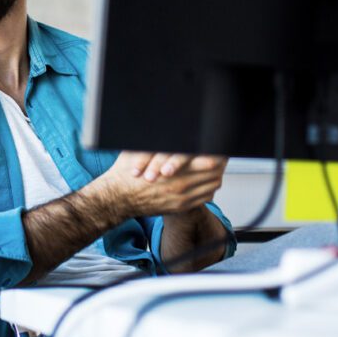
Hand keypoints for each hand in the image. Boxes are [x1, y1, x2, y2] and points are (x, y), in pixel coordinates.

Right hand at [95, 151, 226, 217]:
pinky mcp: (180, 207)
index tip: (214, 144)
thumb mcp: (138, 151)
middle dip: (219, 161)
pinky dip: (209, 188)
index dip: (214, 152)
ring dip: (216, 174)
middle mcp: (180, 185)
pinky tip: (206, 180)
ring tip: (216, 165)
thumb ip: (155, 143)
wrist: (116, 198)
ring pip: (212, 186)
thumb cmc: (126, 174)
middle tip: (221, 153)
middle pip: (214, 173)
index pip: (207, 161)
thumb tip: (164, 129)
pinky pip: (205, 198)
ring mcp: (182, 198)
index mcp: (172, 170)